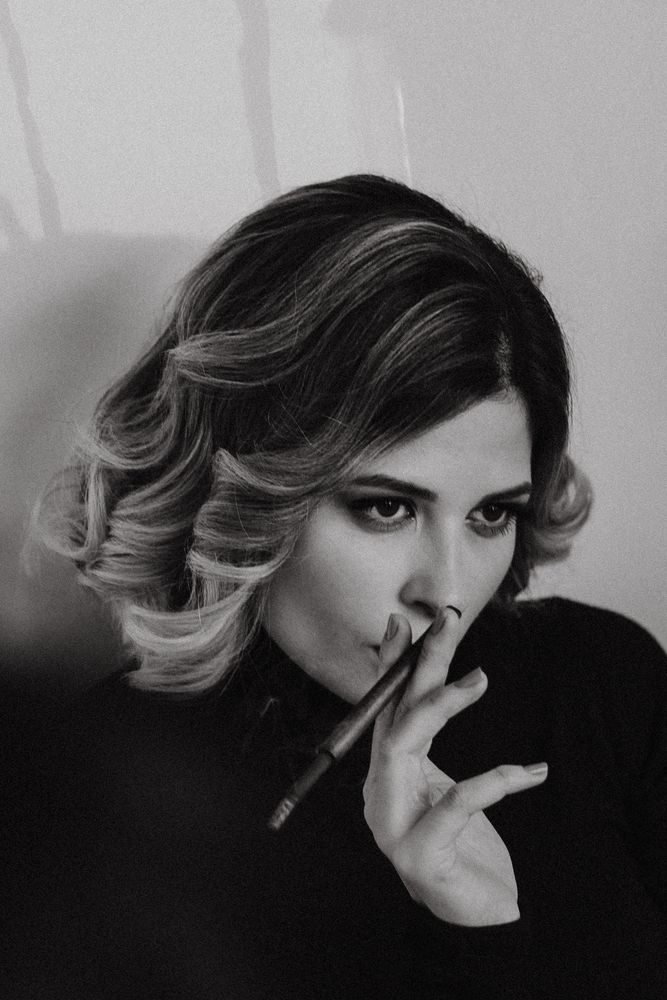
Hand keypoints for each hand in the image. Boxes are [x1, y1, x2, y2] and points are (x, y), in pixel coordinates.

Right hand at [362, 607, 547, 926]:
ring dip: (442, 706)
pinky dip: (497, 780)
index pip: (383, 711)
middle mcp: (378, 795)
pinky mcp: (421, 856)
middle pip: (392, 718)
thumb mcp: (443, 784)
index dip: (392, 666)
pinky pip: (458, 801)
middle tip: (446, 623)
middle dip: (417, 666)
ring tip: (482, 678)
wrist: (476, 916)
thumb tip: (434, 681)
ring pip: (403, 747)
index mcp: (384, 776)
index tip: (405, 623)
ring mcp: (392, 827)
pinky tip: (535, 771)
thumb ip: (429, 743)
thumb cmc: (461, 845)